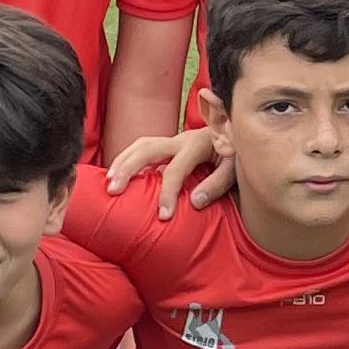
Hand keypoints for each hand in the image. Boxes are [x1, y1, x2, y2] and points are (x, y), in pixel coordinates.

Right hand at [110, 125, 234, 212]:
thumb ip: (217, 183)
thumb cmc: (237, 153)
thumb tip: (194, 201)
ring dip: (122, 161)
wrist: (239, 133)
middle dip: (129, 167)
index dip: (168, 193)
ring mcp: (173, 141)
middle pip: (148, 147)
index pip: (177, 169)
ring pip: (141, 144)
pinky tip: (118, 175)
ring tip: (108, 181)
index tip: (163, 216)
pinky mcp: (169, 146)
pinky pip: (143, 149)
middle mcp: (181, 139)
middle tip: (113, 189)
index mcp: (198, 144)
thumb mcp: (235, 168)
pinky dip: (128, 160)